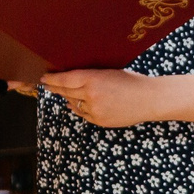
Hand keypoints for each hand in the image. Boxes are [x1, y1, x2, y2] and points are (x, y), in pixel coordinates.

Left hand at [39, 68, 167, 128]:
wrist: (149, 99)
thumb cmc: (132, 81)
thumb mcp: (109, 72)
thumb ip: (90, 77)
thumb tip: (72, 80)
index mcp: (94, 79)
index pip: (65, 79)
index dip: (52, 79)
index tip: (44, 78)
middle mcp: (91, 95)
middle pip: (66, 92)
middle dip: (55, 88)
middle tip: (47, 85)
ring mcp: (95, 110)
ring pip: (73, 104)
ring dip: (69, 98)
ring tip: (65, 93)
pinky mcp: (99, 121)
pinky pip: (83, 114)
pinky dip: (79, 108)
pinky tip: (78, 104)